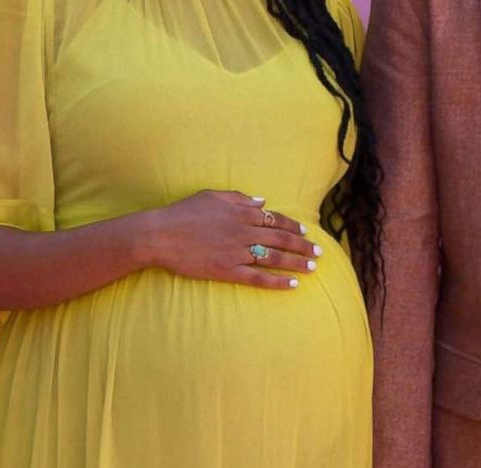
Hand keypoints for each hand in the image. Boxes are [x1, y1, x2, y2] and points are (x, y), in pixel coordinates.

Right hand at [145, 190, 321, 289]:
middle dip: (302, 246)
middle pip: (281, 238)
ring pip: (274, 258)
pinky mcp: (227, 270)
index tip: (305, 231)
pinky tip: (291, 285)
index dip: (293, 225)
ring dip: (296, 263)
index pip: (275, 218)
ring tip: (312, 268)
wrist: (161, 234)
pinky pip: (257, 277)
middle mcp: (244, 231)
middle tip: (319, 253)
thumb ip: (239, 198)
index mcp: (242, 212)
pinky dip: (276, 281)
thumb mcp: (212, 196)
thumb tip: (262, 201)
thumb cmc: (184, 212)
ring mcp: (237, 252)